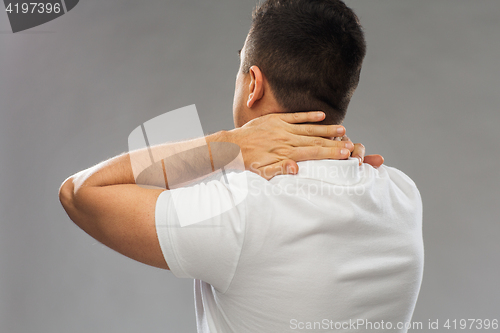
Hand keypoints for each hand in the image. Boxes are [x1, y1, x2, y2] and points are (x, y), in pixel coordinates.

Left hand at [227, 111, 383, 178]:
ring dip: (326, 128)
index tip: (346, 154)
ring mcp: (282, 128)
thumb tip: (297, 169)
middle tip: (351, 145)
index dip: (331, 153)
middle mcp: (286, 139)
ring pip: (309, 128)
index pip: (313, 153)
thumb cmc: (248, 162)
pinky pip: (295, 116)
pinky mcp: (276, 119)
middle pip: (315, 141)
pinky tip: (321, 115)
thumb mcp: (262, 172)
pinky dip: (309, 115)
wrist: (232, 146)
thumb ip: (280, 170)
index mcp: (285, 153)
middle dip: (334, 143)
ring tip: (343, 129)